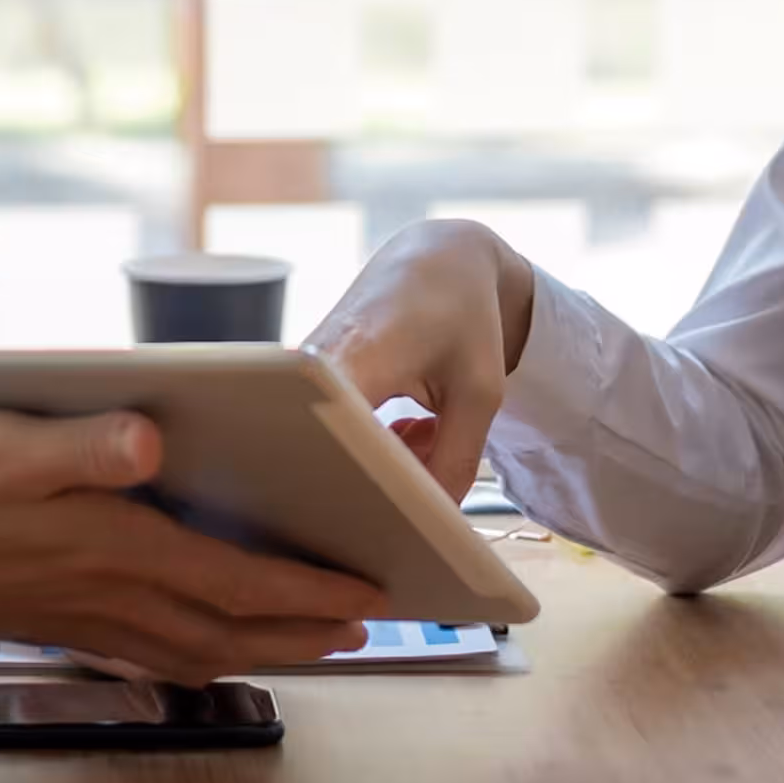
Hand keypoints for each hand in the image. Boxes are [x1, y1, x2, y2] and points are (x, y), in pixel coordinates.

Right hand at [0, 409, 388, 685]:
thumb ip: (77, 444)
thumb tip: (151, 437)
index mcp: (111, 544)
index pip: (233, 576)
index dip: (308, 588)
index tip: (371, 590)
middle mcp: (112, 593)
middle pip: (235, 626)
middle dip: (311, 628)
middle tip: (378, 620)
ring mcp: (92, 618)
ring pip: (206, 646)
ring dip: (273, 646)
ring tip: (328, 636)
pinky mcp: (70, 623)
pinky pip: (164, 652)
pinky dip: (214, 652)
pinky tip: (226, 642)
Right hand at [304, 220, 534, 503]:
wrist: (437, 258)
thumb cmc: (462, 316)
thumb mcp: (480, 392)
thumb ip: (455, 462)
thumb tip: (428, 524)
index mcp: (353, 356)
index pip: (333, 439)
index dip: (360, 484)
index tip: (391, 513)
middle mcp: (310, 366)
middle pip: (326, 452)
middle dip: (374, 483)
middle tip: (418, 493)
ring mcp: (304, 375)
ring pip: (336, 449)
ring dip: (386, 463)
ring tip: (431, 431)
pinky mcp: (309, 384)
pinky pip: (339, 436)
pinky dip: (380, 447)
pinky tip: (414, 427)